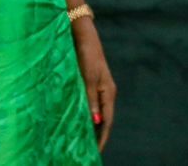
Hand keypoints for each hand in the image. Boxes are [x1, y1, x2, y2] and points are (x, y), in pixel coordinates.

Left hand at [72, 17, 117, 151]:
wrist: (83, 35)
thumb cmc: (87, 55)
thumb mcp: (88, 78)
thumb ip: (91, 99)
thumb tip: (96, 121)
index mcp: (108, 92)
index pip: (107, 121)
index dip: (102, 137)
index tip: (96, 152)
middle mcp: (105, 92)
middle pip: (104, 119)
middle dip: (98, 135)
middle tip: (89, 151)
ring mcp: (98, 88)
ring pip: (97, 113)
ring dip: (91, 127)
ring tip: (84, 141)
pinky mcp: (90, 84)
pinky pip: (90, 105)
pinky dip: (87, 116)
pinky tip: (79, 121)